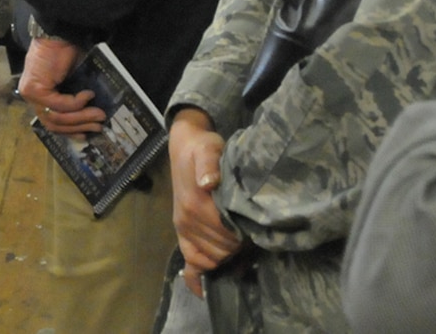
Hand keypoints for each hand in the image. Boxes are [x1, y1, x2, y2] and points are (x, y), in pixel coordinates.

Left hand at [17, 36, 104, 133]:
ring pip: (57, 117)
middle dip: (79, 126)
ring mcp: (30, 94)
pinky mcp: (34, 89)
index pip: (51, 122)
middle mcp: (31, 97)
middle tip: (99, 126)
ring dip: (81, 117)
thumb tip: (92, 119)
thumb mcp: (71, 81)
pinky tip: (88, 95)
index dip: (70, 130)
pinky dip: (76, 103)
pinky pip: (59, 104)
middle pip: (54, 123)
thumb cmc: (65, 52)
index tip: (87, 134)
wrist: (58, 33)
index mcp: (38, 96)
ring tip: (99, 114)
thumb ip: (74, 100)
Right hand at [169, 108, 242, 291]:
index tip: (254, 227)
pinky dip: (197, 278)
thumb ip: (209, 164)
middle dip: (238, 247)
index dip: (244, 237)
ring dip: (226, 257)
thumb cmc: (203, 148)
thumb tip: (208, 182)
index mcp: (196, 204)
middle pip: (222, 250)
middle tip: (249, 233)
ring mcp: (183, 229)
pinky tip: (206, 289)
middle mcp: (187, 221)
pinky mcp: (181, 232)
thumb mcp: (209, 149)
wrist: (185, 146)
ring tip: (239, 245)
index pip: (227, 237)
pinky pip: (189, 262)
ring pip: (210, 259)